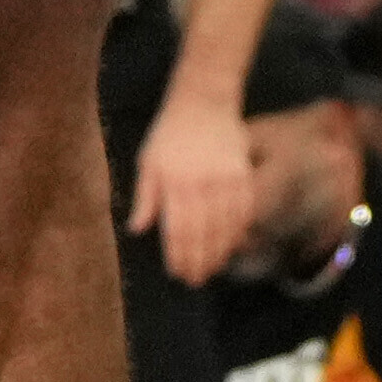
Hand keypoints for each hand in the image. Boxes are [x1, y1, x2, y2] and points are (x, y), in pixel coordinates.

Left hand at [129, 89, 255, 281]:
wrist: (204, 101)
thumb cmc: (170, 132)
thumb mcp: (148, 161)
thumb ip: (144, 197)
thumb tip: (137, 229)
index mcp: (174, 182)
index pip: (178, 230)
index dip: (179, 256)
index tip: (177, 273)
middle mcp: (201, 184)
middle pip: (203, 234)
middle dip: (199, 262)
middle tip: (195, 280)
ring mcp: (226, 180)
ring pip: (225, 228)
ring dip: (219, 253)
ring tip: (212, 269)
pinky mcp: (243, 175)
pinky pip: (244, 212)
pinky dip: (239, 232)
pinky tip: (232, 244)